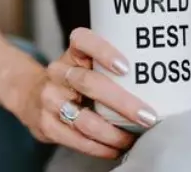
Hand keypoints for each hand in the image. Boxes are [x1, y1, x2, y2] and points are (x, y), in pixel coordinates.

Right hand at [12, 28, 156, 158]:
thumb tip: (158, 85)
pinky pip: (75, 138)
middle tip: (147, 116)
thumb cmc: (74, 78)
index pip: (83, 41)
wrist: (32, 94)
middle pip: (89, 83)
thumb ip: (111, 69)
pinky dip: (98, 146)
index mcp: (72, 52)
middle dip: (122, 102)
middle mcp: (58, 71)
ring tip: (132, 139)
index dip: (104, 51)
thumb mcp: (85, 64)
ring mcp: (49, 97)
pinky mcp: (45, 123)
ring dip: (112, 132)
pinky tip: (114, 148)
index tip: (126, 68)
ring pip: (83, 117)